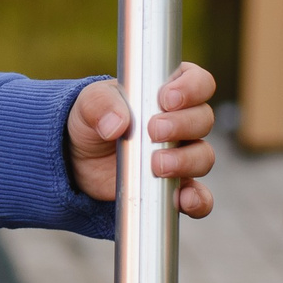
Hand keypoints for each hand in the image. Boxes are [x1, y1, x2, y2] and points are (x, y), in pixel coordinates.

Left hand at [67, 64, 217, 218]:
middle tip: (154, 131)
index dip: (192, 87)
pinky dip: (197, 200)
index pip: (198, 82)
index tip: (166, 99)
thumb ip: (100, 104)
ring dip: (186, 160)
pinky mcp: (174, 186)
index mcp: (166, 92)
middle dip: (183, 124)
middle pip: (203, 119)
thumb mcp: (87, 104)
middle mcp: (181, 122)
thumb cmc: (91, 120)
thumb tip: (118, 124)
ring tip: (157, 165)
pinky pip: (198, 196)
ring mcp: (181, 155)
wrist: (79, 160)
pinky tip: (182, 200)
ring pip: (204, 156)